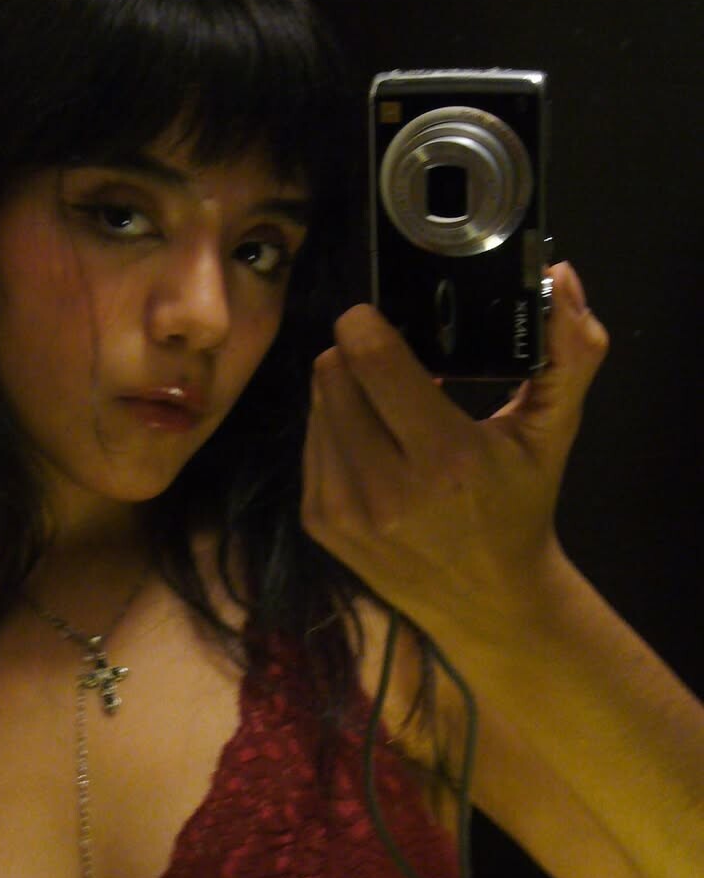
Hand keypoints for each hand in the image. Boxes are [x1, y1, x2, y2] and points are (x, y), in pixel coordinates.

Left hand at [301, 262, 608, 640]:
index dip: (368, 323)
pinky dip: (333, 428)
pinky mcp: (319, 524)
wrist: (486, 601)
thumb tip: (562, 276)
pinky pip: (309, 443)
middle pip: (333, 373)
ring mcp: (344, 510)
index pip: (370, 358)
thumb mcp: (552, 434)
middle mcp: (385, 488)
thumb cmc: (519, 508)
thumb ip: (568, 353)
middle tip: (391, 361)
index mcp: (445, 457)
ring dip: (344, 389)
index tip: (384, 317)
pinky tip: (370, 441)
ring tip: (385, 404)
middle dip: (358, 353)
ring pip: (316, 403)